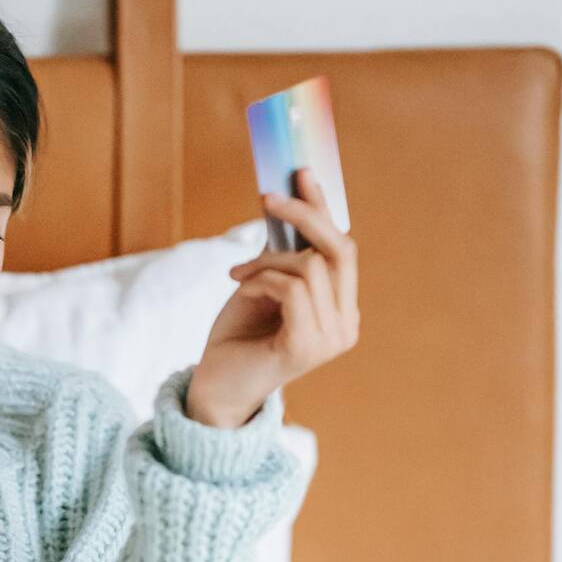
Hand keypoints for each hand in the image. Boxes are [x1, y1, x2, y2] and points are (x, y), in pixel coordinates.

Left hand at [184, 165, 359, 428]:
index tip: (302, 174)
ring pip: (310, 266)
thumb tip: (287, 205)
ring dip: (267, 260)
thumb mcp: (264, 286)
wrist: (215, 388)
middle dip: (304, 215)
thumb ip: (284, 255)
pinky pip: (289, 287)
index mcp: (341, 311)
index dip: (324, 209)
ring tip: (240, 274)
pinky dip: (260, 279)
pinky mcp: (305, 347)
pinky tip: (240, 290)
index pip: (343, 250)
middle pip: (340, 250)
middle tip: (268, 197)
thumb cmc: (237, 338)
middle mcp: (345, 326)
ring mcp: (330, 340)